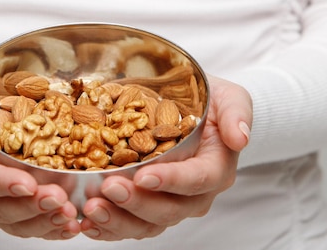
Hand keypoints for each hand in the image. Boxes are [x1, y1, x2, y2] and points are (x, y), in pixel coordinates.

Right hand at [0, 77, 80, 239]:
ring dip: (43, 221)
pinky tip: (69, 225)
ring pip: (14, 223)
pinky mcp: (6, 208)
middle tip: (59, 199)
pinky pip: (26, 225)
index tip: (28, 183)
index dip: (1, 184)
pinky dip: (49, 228)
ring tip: (68, 214)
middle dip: (30, 206)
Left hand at [79, 75, 252, 239]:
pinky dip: (108, 227)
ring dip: (118, 220)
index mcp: (216, 168)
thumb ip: (236, 114)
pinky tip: (86, 222)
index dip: (171, 181)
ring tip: (91, 208)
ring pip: (147, 224)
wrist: (195, 110)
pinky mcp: (148, 205)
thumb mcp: (230, 97)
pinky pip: (130, 225)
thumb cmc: (211, 101)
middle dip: (137, 203)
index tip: (144, 176)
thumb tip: (240, 138)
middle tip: (108, 188)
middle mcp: (195, 194)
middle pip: (169, 209)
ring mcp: (170, 202)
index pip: (197, 180)